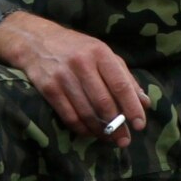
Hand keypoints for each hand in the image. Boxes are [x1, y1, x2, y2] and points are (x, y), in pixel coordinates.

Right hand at [0, 12, 150, 145]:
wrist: (35, 41)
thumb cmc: (76, 48)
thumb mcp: (102, 53)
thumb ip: (124, 76)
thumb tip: (145, 102)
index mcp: (99, 52)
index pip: (120, 84)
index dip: (132, 107)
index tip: (139, 125)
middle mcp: (81, 63)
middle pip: (103, 102)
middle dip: (116, 125)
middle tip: (124, 140)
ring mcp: (63, 76)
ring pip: (86, 112)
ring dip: (100, 130)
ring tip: (108, 138)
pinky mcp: (48, 88)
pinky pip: (69, 116)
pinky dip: (81, 128)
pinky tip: (89, 132)